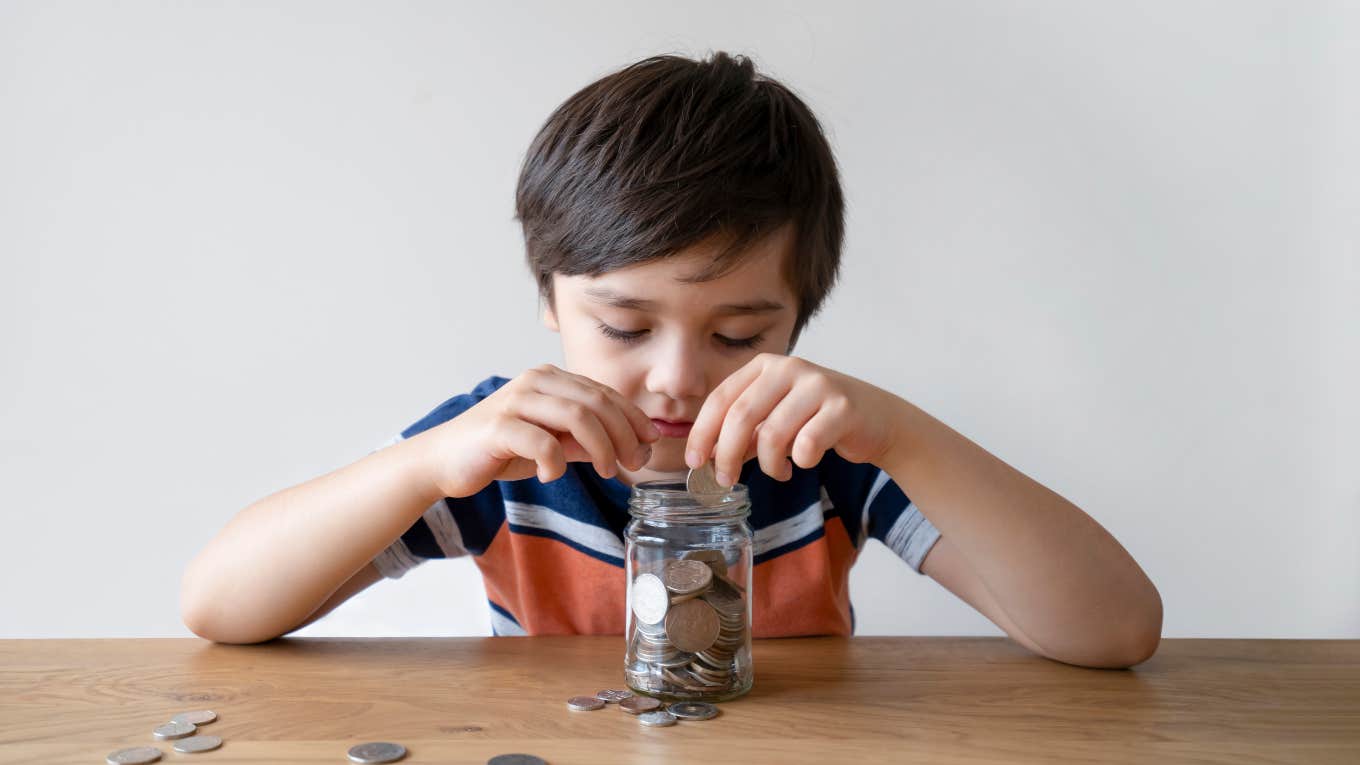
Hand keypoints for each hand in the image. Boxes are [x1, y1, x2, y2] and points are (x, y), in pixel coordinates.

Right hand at [421, 364, 659, 497]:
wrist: (443, 460)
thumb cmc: (499, 450)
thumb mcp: (551, 443)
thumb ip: (585, 442)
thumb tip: (631, 449)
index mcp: (550, 379)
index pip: (604, 393)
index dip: (633, 418)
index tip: (651, 444)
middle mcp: (535, 381)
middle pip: (596, 402)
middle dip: (624, 434)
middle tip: (635, 463)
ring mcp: (516, 400)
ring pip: (577, 416)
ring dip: (601, 448)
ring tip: (607, 472)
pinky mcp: (498, 426)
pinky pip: (542, 442)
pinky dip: (556, 463)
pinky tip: (551, 476)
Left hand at [684, 354, 902, 487]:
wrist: (876, 418)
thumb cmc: (816, 419)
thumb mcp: (774, 419)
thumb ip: (742, 432)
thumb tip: (705, 457)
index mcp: (765, 365)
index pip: (721, 399)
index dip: (703, 433)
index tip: (694, 462)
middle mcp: (789, 368)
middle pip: (741, 416)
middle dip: (726, 454)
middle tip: (726, 480)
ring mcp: (817, 384)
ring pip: (772, 435)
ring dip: (769, 465)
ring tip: (779, 472)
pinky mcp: (843, 407)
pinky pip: (807, 444)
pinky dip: (801, 461)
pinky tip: (805, 462)